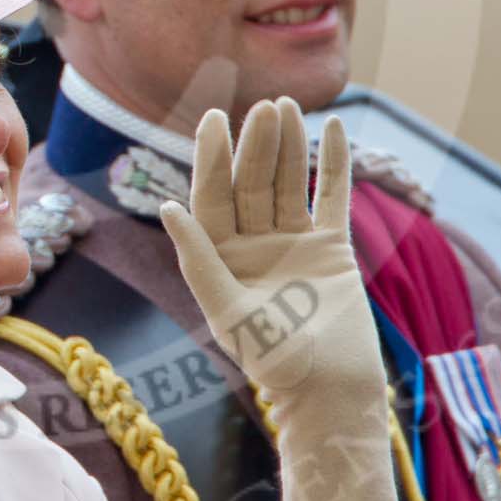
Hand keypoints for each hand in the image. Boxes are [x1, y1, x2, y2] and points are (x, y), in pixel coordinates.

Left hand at [161, 97, 408, 500]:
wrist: (332, 394)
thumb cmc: (274, 362)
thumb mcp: (227, 311)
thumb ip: (199, 259)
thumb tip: (168, 207)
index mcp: (221, 258)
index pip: (213, 196)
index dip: (213, 157)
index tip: (215, 118)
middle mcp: (254, 246)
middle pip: (252, 183)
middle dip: (256, 144)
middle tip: (264, 106)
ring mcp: (294, 245)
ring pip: (289, 183)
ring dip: (288, 145)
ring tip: (289, 106)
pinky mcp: (332, 249)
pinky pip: (331, 197)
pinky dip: (333, 165)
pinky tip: (333, 130)